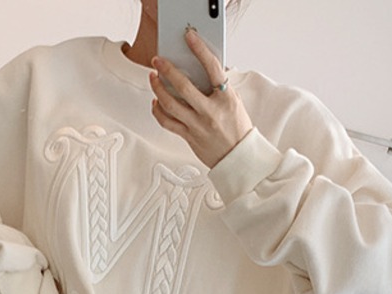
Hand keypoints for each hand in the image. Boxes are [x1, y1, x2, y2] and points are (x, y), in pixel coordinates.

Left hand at [150, 28, 252, 168]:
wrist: (238, 157)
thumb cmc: (237, 128)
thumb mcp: (233, 102)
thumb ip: (218, 87)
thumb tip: (201, 69)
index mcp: (226, 98)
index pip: (212, 67)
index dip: (200, 49)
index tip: (189, 37)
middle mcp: (210, 111)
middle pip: (183, 86)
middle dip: (167, 70)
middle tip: (158, 60)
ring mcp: (198, 125)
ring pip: (170, 104)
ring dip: (157, 89)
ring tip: (153, 78)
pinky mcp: (189, 137)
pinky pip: (168, 122)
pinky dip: (158, 111)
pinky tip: (155, 102)